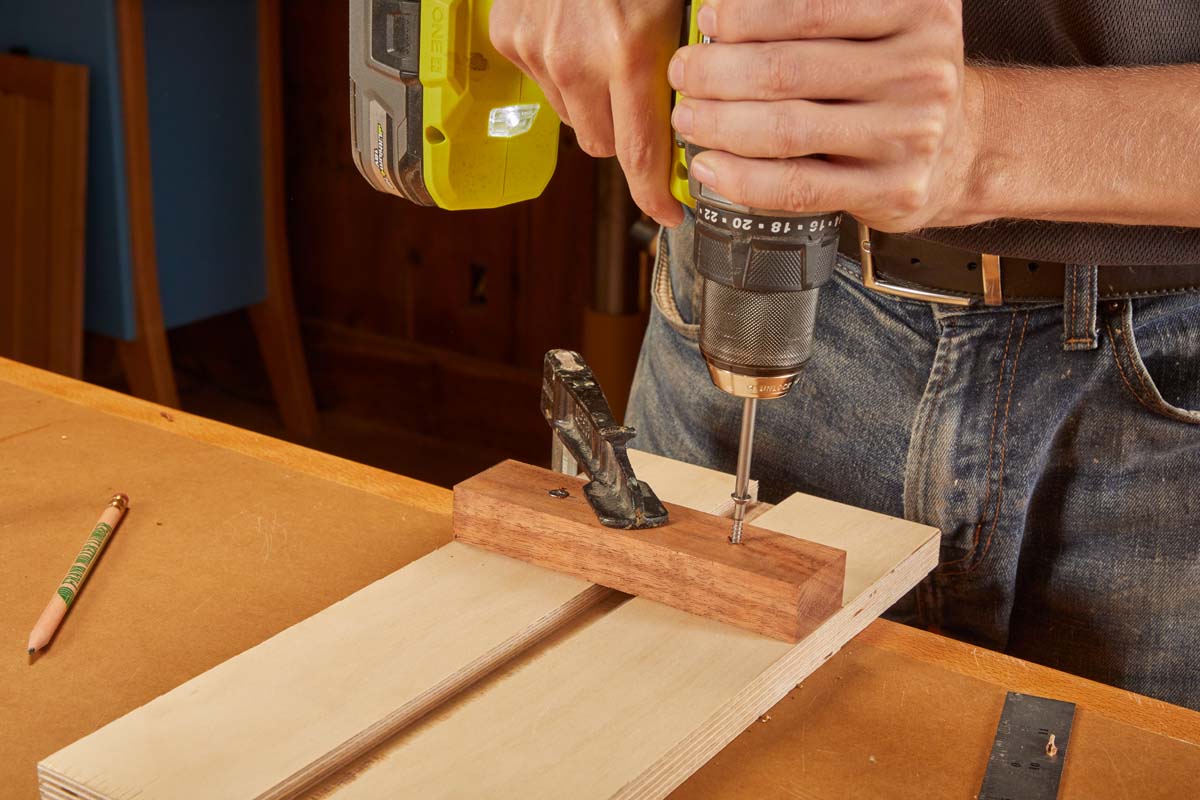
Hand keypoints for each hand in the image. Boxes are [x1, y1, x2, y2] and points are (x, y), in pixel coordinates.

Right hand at [490, 0, 685, 225]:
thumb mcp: (674, 8)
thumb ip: (682, 71)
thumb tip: (691, 125)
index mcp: (630, 52)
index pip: (640, 154)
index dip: (654, 194)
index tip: (668, 212)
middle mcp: (577, 62)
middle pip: (600, 143)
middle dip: (621, 131)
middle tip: (634, 91)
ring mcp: (537, 53)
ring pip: (569, 115)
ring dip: (586, 97)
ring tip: (600, 46)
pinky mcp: (508, 40)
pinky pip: (539, 82)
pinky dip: (557, 68)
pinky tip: (571, 30)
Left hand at [667, 0, 981, 232]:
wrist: (961, 149)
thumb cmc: (895, 79)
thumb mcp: (880, 22)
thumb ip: (818, 14)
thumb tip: (724, 13)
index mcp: (918, 9)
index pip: (810, 8)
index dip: (745, 14)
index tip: (709, 19)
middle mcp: (920, 69)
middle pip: (787, 70)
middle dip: (717, 72)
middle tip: (685, 71)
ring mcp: (909, 134)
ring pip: (786, 130)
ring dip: (719, 123)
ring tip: (688, 116)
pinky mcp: (891, 189)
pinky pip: (796, 185)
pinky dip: (741, 176)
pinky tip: (710, 163)